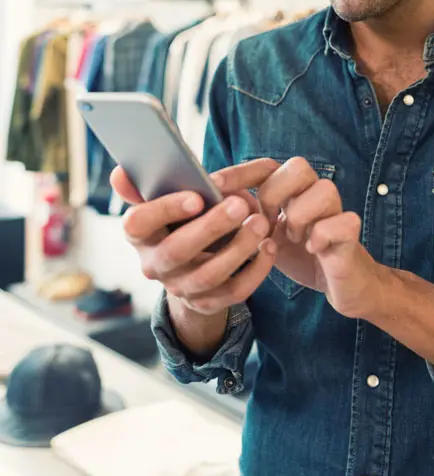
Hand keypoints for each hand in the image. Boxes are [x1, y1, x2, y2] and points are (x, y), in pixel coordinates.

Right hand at [110, 158, 279, 314]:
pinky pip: (233, 292)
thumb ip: (148, 183)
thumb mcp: (166, 199)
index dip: (165, 210)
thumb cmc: (182, 218)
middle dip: (211, 227)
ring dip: (238, 249)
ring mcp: (180, 288)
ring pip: (208, 275)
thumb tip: (121, 172)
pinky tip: (270, 247)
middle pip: (177, 251)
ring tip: (262, 223)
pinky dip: (255, 271)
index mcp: (140, 234)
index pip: (138, 224)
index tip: (196, 197)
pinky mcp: (207, 303)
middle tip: (241, 206)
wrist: (191, 263)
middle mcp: (155, 265)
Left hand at [231, 156, 383, 318]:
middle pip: (299, 166)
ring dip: (300, 217)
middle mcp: (314, 194)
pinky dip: (323, 236)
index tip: (215, 186)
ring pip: (324, 189)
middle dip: (275, 194)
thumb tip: (212, 204)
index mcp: (292, 191)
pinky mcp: (350, 233)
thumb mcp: (265, 236)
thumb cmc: (301, 255)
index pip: (267, 166)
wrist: (342, 284)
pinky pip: (343, 221)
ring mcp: (335, 211)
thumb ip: (244, 219)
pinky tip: (313, 249)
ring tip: (293, 239)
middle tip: (267, 222)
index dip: (242, 173)